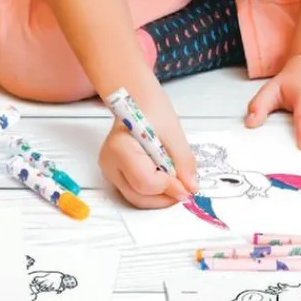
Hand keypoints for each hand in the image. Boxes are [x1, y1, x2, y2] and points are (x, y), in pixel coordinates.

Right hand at [100, 81, 197, 208]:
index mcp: (120, 147)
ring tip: (177, 183)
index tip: (188, 187)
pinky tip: (165, 180)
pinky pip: (136, 192)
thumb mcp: (174, 133)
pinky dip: (153, 192)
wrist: (137, 102)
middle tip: (186, 189)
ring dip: (160, 196)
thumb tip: (191, 187)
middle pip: (139, 195)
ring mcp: (109, 171)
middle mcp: (109, 163)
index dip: (168, 187)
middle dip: (165, 196)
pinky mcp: (115, 175)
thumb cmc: (152, 111)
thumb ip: (183, 161)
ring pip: (137, 198)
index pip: (145, 181)